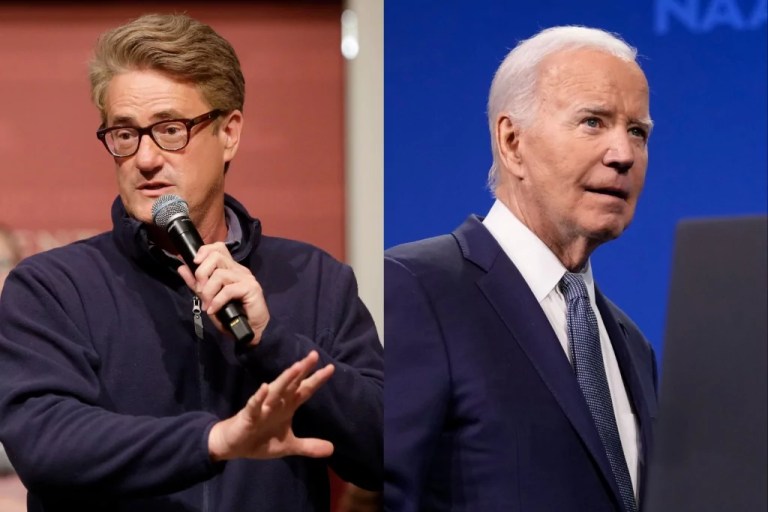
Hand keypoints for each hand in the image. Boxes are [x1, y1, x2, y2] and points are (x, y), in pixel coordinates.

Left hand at [177, 242, 268, 344]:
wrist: (249, 331)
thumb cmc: (230, 315)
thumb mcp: (208, 298)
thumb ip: (196, 284)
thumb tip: (182, 268)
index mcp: (230, 268)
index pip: (218, 248)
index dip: (205, 251)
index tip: (195, 263)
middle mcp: (238, 269)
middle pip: (216, 256)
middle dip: (202, 273)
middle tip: (200, 291)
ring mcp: (246, 278)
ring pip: (219, 274)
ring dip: (208, 292)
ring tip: (208, 305)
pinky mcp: (251, 288)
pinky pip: (228, 290)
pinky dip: (217, 301)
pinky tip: (213, 310)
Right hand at [208, 350, 334, 460]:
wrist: (234, 446)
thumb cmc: (261, 439)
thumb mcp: (288, 446)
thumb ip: (309, 446)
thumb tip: (332, 450)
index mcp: (287, 406)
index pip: (305, 390)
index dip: (317, 380)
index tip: (331, 368)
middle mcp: (277, 403)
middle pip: (292, 384)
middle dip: (303, 370)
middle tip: (314, 355)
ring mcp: (263, 407)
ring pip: (276, 390)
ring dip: (286, 379)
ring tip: (297, 366)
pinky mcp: (248, 415)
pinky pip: (254, 405)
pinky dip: (259, 397)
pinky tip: (264, 387)